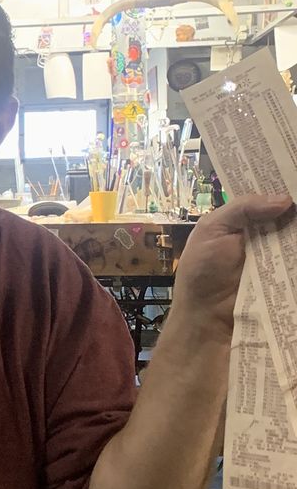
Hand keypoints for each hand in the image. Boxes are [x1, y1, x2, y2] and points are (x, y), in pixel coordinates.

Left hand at [171, 194, 292, 339]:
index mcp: (248, 221)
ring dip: (296, 231)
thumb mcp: (211, 230)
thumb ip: (242, 208)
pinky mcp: (291, 279)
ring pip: (296, 238)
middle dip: (295, 211)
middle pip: (292, 218)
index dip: (285, 187)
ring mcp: (284, 259)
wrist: (206, 318)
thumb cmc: (202, 273)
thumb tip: (285, 199)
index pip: (274, 199)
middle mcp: (270, 237)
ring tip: (294, 229)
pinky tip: (294, 250)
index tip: (295, 170)